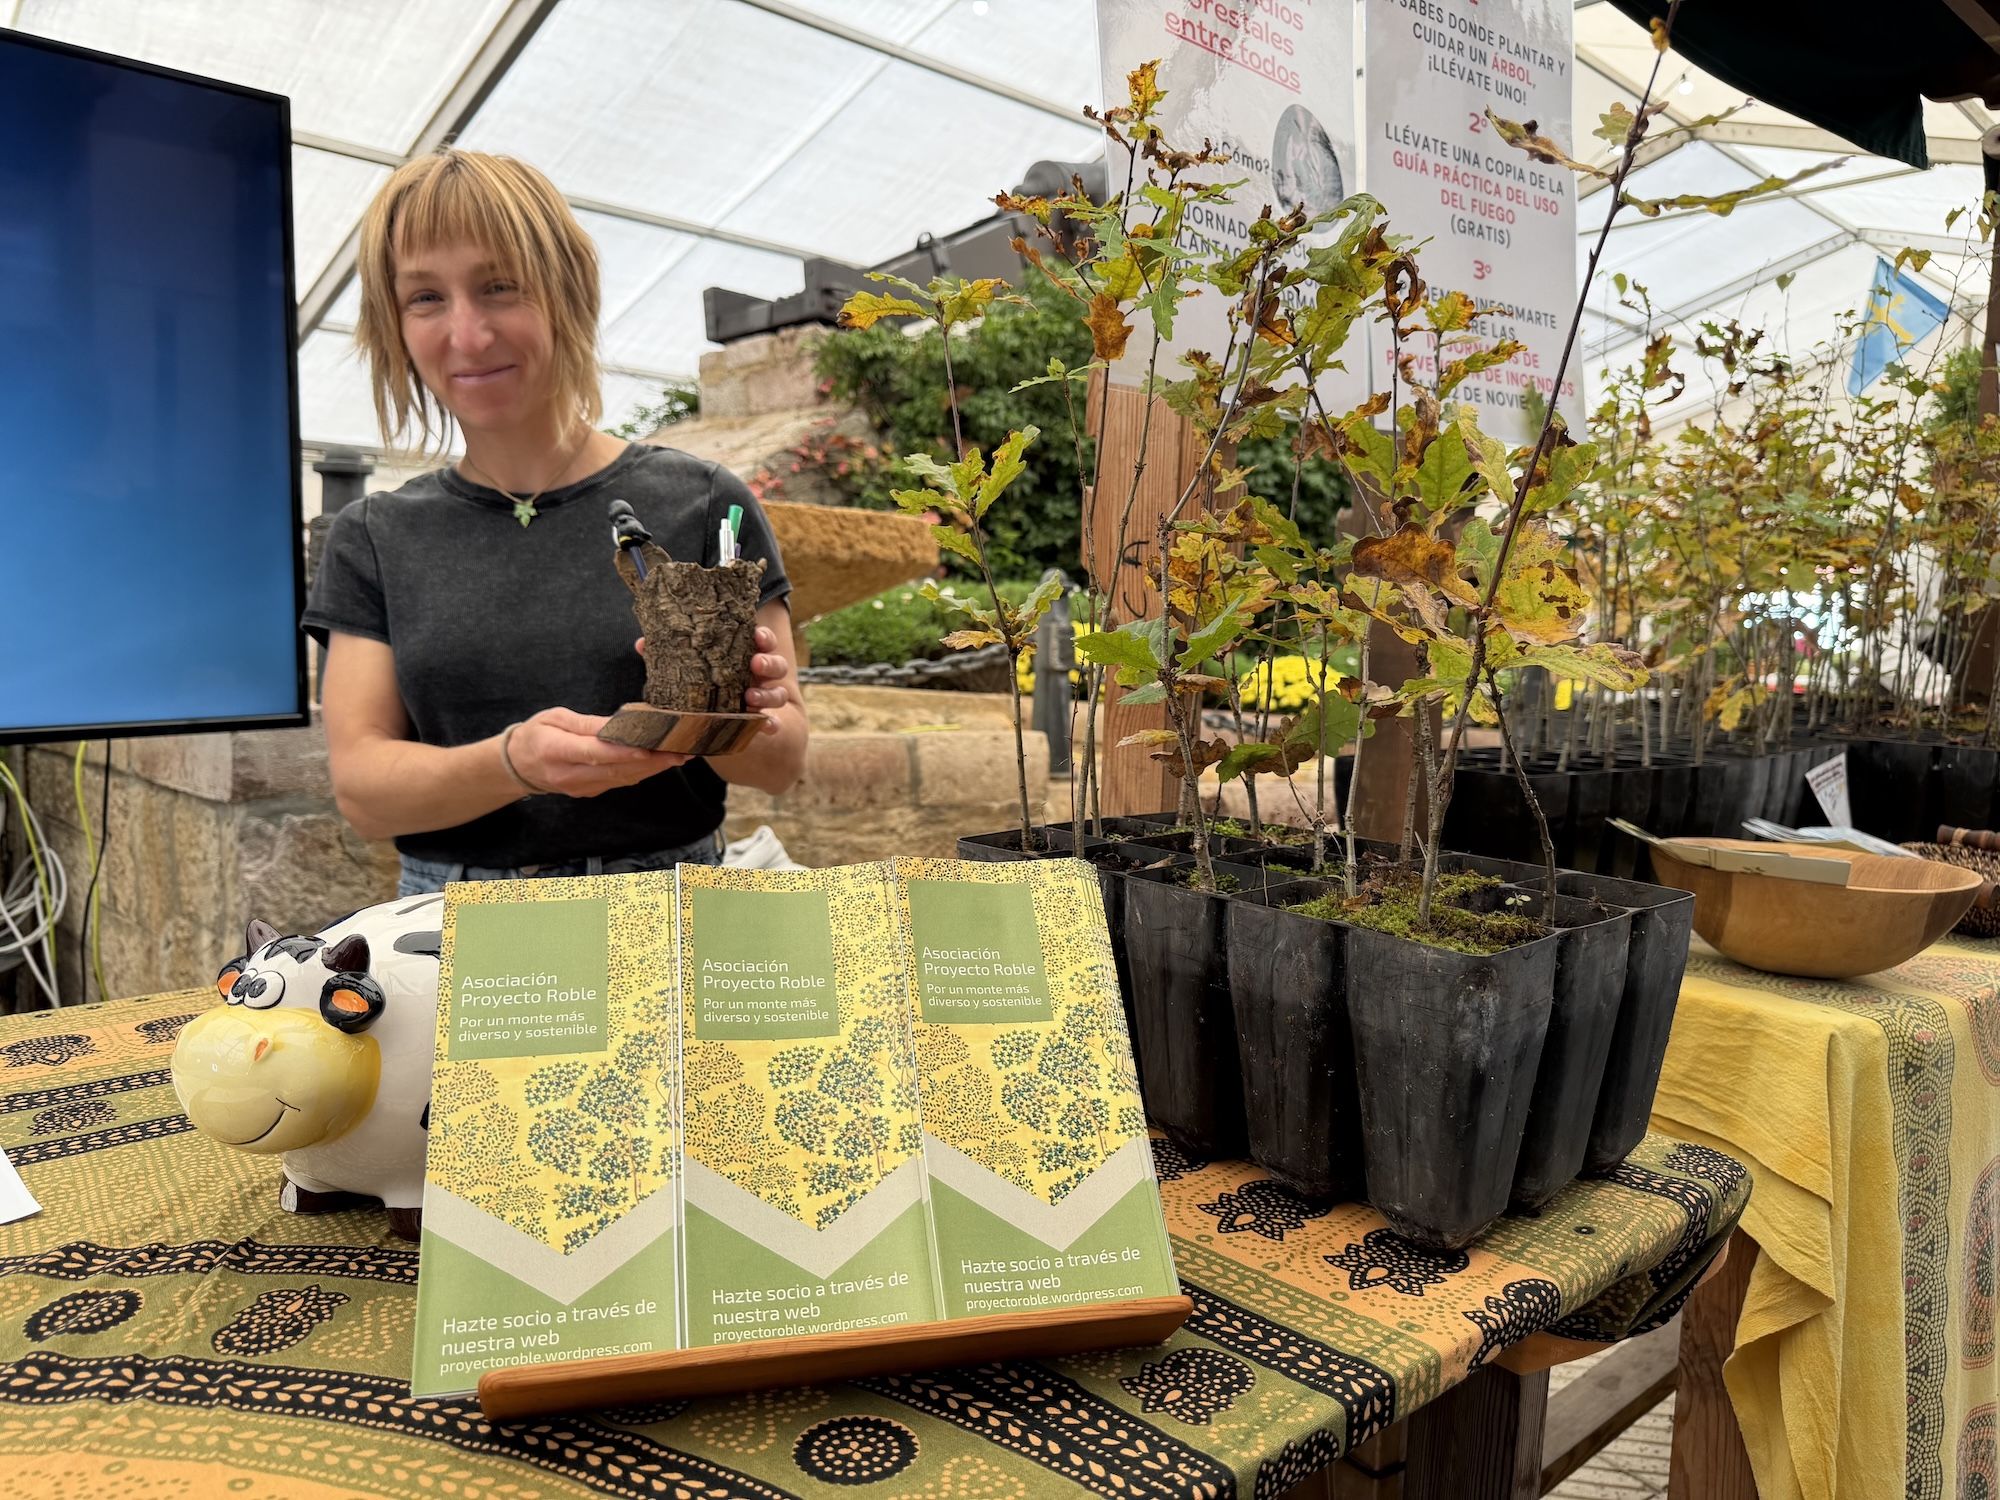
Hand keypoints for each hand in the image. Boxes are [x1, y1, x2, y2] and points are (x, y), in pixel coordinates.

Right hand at [507, 707, 689, 797]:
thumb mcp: (555, 718)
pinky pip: (619, 782)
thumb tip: (619, 723)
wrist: (518, 766)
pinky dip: (641, 772)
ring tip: (679, 755)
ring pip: (622, 779)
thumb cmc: (536, 734)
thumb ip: (587, 723)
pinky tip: (661, 762)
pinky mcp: (590, 791)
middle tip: (680, 750)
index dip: (624, 752)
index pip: (595, 753)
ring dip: (653, 768)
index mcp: (556, 751)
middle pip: (616, 769)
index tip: (649, 748)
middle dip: (651, 761)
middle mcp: (569, 775)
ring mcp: (581, 787)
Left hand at [634, 629, 792, 734]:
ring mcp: (764, 699)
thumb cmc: (705, 684)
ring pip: (778, 693)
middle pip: (777, 664)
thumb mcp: (690, 669)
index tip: (756, 636)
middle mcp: (759, 676)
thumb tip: (642, 643)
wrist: (719, 720)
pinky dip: (771, 724)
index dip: (764, 637)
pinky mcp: (762, 722)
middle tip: (755, 663)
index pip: (762, 641)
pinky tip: (764, 725)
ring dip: (768, 693)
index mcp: (745, 656)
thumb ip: (672, 657)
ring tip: (750, 696)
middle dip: (769, 662)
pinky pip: (773, 723)